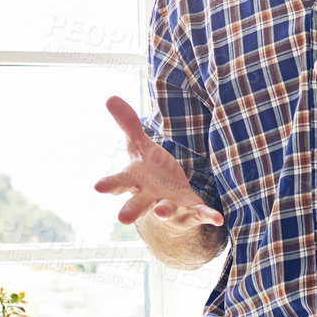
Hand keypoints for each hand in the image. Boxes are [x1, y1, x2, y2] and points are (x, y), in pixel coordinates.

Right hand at [94, 96, 223, 229]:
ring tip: (160, 211)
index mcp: (135, 181)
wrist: (171, 199)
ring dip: (164, 211)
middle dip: (132, 210)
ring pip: (167, 210)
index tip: (97, 187)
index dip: (109, 184)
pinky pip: (199, 213)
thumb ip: (128, 125)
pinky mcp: (190, 210)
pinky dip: (207, 216)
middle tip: (122, 218)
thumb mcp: (140, 146)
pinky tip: (218, 219)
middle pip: (139, 203)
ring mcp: (170, 206)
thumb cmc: (151, 171)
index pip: (120, 182)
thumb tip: (110, 97)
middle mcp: (150, 197)